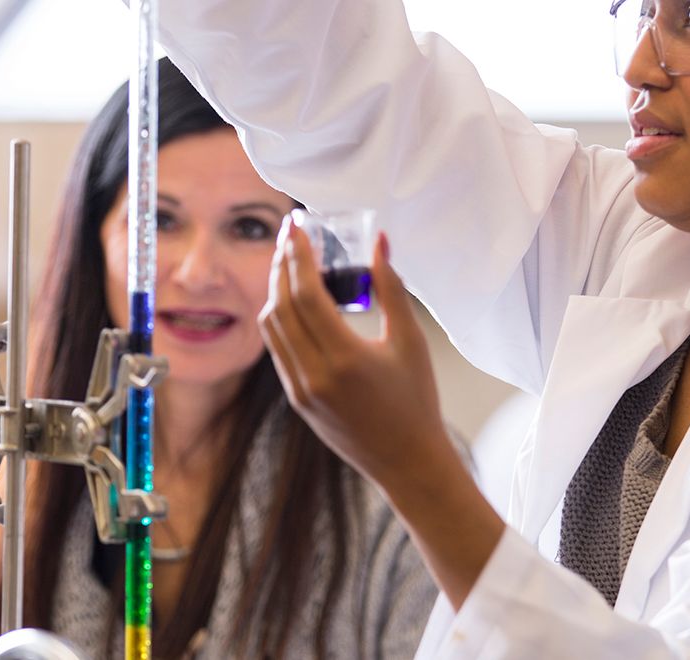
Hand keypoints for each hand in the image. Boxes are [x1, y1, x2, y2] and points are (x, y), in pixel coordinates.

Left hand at [260, 219, 506, 608]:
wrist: (407, 463)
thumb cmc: (417, 403)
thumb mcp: (410, 342)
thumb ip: (391, 289)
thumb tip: (380, 243)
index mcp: (344, 359)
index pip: (306, 294)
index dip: (299, 256)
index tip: (298, 227)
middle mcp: (314, 375)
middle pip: (281, 306)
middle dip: (282, 265)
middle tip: (291, 235)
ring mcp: (300, 390)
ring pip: (272, 328)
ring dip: (276, 291)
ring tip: (290, 263)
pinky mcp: (297, 400)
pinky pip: (278, 349)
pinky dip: (280, 319)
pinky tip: (294, 301)